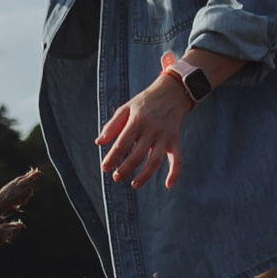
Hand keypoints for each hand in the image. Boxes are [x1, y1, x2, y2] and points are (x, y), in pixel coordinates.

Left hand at [96, 74, 192, 188]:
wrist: (171, 92)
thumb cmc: (145, 101)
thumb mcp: (126, 108)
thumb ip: (112, 125)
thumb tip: (99, 143)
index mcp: (137, 121)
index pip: (122, 144)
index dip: (112, 157)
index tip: (104, 168)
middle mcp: (152, 129)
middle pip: (137, 156)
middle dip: (125, 169)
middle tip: (116, 177)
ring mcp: (165, 136)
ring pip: (155, 161)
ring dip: (144, 176)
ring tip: (134, 184)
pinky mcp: (175, 140)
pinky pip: (177, 159)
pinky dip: (175, 173)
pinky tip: (168, 185)